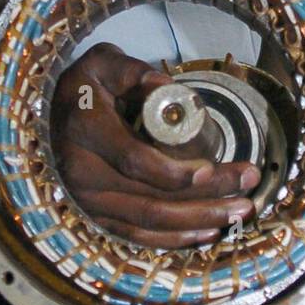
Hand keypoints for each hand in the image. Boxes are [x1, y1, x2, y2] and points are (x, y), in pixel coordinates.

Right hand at [50, 42, 259, 248]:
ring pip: (150, 222)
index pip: (134, 161)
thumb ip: (131, 70)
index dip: (174, 172)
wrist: (56, 115)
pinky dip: (175, 240)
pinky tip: (209, 232)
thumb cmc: (88, 87)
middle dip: (207, 196)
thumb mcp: (103, 64)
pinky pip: (138, 236)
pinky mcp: (97, 217)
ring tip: (241, 210)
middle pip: (151, 198)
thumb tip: (165, 87)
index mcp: (85, 129)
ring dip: (200, 220)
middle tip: (248, 185)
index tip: (212, 168)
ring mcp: (88, 201)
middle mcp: (82, 172)